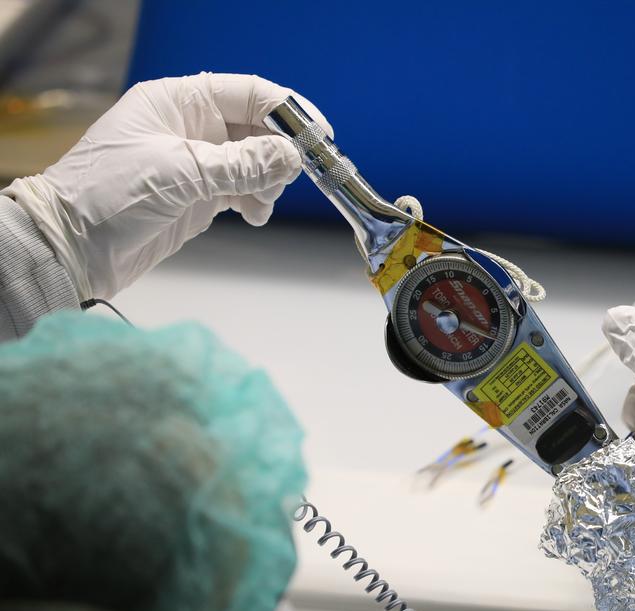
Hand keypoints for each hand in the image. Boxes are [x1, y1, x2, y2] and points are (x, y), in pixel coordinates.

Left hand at [2, 73, 331, 300]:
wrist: (72, 248)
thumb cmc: (106, 196)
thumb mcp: (181, 174)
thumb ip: (241, 165)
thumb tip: (292, 156)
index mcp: (178, 102)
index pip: (247, 93)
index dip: (288, 110)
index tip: (318, 135)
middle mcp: (190, 126)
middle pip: (258, 128)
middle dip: (280, 153)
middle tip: (290, 177)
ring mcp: (196, 162)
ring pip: (256, 162)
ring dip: (270, 181)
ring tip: (260, 202)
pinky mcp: (198, 194)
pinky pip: (245, 189)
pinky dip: (257, 201)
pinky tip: (253, 215)